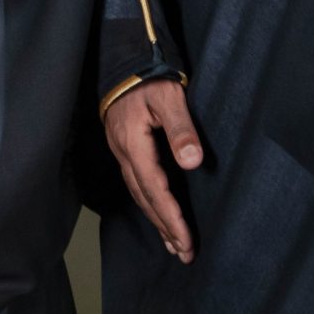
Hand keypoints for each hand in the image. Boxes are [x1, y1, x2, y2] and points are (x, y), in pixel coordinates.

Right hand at [103, 78, 202, 262]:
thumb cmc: (148, 77)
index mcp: (134, 145)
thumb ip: (181, 129)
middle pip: (145, 200)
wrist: (123, 60)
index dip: (171, 218)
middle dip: (165, 228)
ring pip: (139, 195)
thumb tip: (192, 162)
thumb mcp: (169, 97)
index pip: (155, 190)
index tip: (185, 241)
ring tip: (173, 243)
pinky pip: (136, 184)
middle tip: (183, 253)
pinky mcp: (124, 148)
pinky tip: (157, 213)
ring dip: (156, 220)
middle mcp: (124, 154)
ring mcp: (121, 152)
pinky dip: (149, 204)